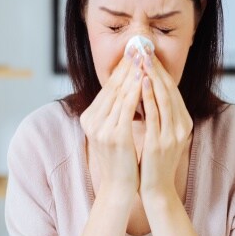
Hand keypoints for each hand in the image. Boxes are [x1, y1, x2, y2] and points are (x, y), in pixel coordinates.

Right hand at [80, 47, 143, 196]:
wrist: (119, 188)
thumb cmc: (120, 161)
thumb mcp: (113, 132)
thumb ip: (114, 113)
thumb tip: (125, 89)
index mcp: (89, 118)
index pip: (107, 88)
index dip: (121, 69)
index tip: (132, 53)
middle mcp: (92, 121)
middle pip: (113, 87)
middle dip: (127, 66)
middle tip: (139, 48)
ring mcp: (101, 128)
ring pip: (120, 94)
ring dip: (133, 74)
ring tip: (144, 58)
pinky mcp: (115, 135)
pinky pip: (128, 107)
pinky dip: (137, 91)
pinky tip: (145, 79)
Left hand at [139, 47, 192, 200]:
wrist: (157, 190)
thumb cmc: (155, 163)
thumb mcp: (162, 135)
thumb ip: (160, 115)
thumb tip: (148, 91)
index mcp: (183, 123)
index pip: (173, 91)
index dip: (161, 71)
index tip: (149, 54)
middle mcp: (182, 126)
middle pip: (170, 90)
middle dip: (157, 68)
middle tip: (145, 48)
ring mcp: (172, 134)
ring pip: (164, 98)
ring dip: (153, 77)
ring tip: (143, 59)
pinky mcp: (160, 143)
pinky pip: (154, 114)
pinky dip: (148, 96)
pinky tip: (141, 83)